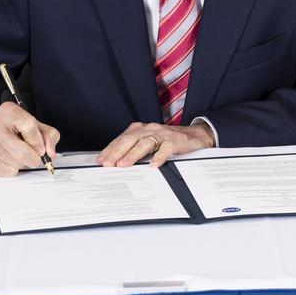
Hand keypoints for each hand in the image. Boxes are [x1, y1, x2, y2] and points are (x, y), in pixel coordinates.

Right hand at [0, 101, 59, 176]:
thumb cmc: (12, 128)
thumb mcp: (34, 124)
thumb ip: (49, 135)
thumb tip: (50, 153)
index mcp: (9, 112)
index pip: (29, 126)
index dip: (39, 141)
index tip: (41, 149)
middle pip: (23, 152)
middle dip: (34, 158)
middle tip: (34, 155)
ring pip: (17, 164)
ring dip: (24, 163)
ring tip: (17, 153)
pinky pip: (8, 172)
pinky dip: (13, 169)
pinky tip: (8, 158)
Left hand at [96, 121, 215, 167]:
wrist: (195, 135)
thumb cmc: (169, 140)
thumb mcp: (149, 142)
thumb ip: (135, 149)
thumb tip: (116, 162)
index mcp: (141, 129)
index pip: (122, 139)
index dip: (110, 149)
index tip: (100, 160)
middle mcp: (149, 129)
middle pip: (130, 140)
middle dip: (117, 152)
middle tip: (107, 164)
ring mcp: (162, 134)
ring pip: (144, 143)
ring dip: (132, 155)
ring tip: (123, 165)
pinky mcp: (175, 140)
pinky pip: (166, 149)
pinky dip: (159, 157)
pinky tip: (153, 165)